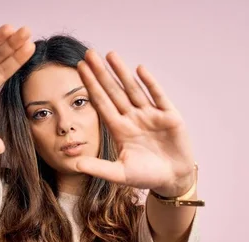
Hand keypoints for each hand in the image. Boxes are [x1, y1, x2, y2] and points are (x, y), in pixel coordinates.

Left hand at [74, 50, 195, 195]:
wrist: (173, 180)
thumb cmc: (146, 176)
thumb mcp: (120, 173)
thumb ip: (98, 168)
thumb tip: (75, 164)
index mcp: (120, 129)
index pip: (102, 104)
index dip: (91, 87)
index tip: (80, 69)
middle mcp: (133, 118)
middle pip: (114, 92)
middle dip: (101, 73)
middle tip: (89, 54)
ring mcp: (151, 115)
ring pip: (133, 90)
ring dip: (122, 73)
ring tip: (110, 55)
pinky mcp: (169, 116)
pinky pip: (158, 96)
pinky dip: (149, 83)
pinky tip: (139, 70)